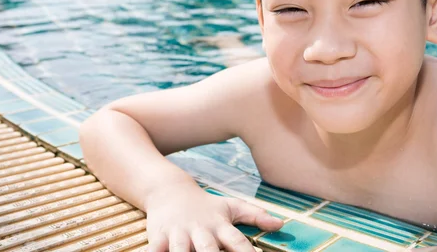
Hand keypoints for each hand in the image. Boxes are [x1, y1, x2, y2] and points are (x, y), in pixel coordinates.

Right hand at [145, 181, 283, 251]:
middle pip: (208, 249)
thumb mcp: (230, 206)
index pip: (236, 241)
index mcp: (219, 225)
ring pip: (180, 251)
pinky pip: (155, 250)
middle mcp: (200, 230)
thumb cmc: (205, 205)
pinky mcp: (159, 237)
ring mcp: (178, 234)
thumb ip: (255, 215)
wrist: (170, 190)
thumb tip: (281, 224)